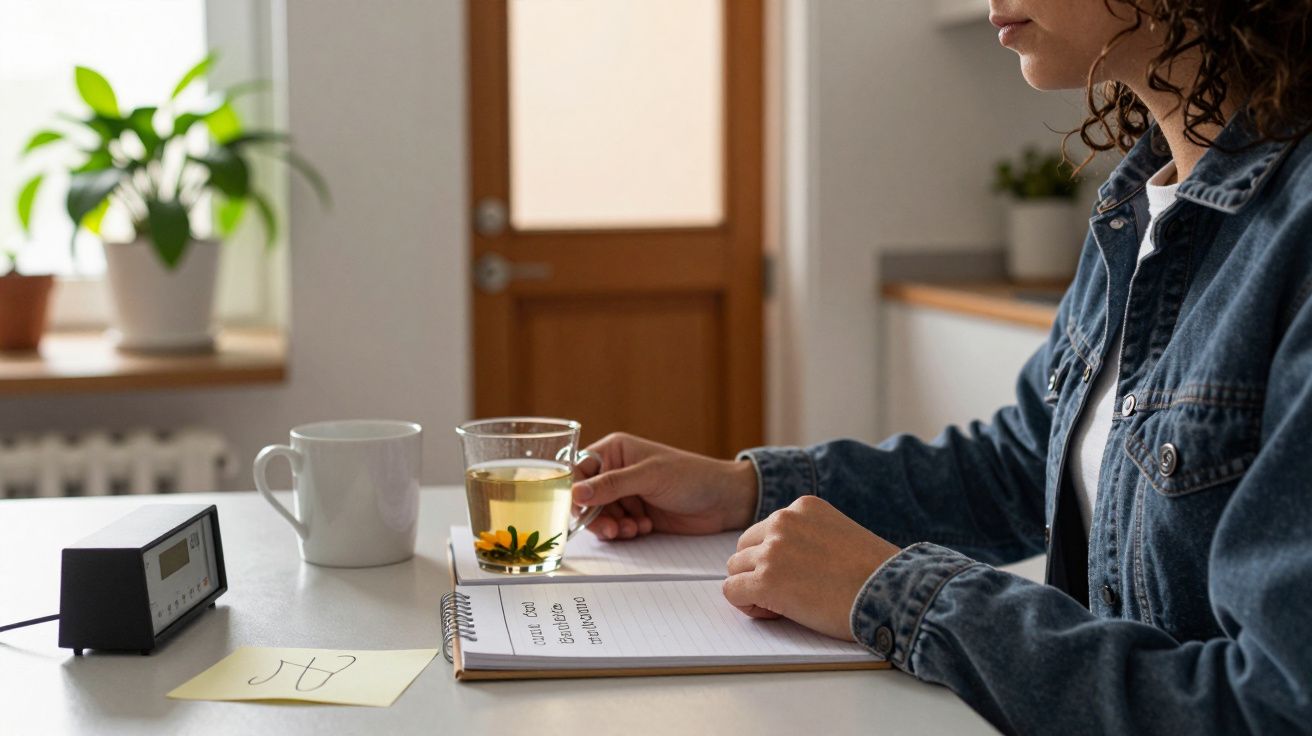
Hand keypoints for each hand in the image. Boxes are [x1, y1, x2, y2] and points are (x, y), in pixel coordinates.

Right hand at [572, 433, 757, 539]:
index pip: (580, 469)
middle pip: (586, 497)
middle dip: (596, 515)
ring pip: (600, 515)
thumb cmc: (690, 476)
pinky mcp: (636, 513)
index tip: (576, 509)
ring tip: (633, 528)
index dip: (574, 490)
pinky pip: (616, 526)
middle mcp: (616, 471)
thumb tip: (575, 493)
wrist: (723, 501)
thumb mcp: (648, 477)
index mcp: (615, 451)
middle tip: (611, 529)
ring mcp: (626, 494)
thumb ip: (611, 485)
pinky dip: (625, 531)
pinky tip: (643, 527)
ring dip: (612, 526)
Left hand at [723, 496, 901, 640]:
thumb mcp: (837, 535)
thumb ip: (806, 537)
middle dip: (759, 571)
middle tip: (790, 592)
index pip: (766, 530)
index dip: (777, 558)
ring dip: (753, 589)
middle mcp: (783, 521)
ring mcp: (772, 549)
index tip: (802, 574)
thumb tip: (779, 561)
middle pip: (744, 547)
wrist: (890, 593)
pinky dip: (748, 606)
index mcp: (802, 507)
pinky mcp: (766, 579)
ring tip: (785, 604)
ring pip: (735, 569)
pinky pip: (732, 591)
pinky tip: (777, 612)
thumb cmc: (873, 574)